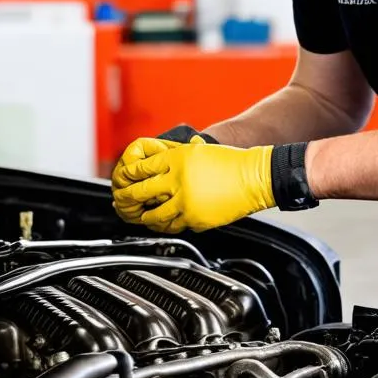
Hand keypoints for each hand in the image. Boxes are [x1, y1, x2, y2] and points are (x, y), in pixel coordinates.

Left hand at [112, 142, 274, 232]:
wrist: (254, 177)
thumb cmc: (230, 162)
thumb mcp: (198, 151)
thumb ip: (175, 158)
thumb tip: (156, 165)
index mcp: (177, 160)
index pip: (142, 168)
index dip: (129, 174)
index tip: (124, 178)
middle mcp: (178, 181)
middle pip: (141, 192)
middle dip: (128, 198)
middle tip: (123, 201)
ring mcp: (186, 202)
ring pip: (154, 215)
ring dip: (145, 217)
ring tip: (142, 216)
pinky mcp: (196, 220)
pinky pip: (174, 226)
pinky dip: (167, 225)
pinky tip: (165, 223)